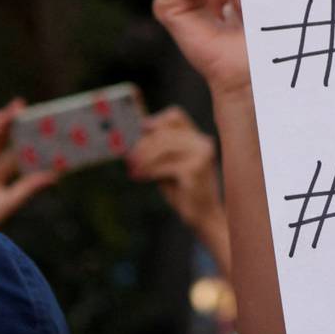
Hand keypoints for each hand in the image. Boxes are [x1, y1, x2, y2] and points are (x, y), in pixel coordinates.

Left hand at [127, 106, 220, 230]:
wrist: (205, 217)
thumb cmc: (185, 192)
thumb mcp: (170, 166)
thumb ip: (159, 150)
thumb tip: (136, 136)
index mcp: (198, 139)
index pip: (176, 116)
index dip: (157, 120)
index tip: (142, 129)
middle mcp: (203, 142)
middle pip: (165, 133)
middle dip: (143, 145)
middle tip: (129, 158)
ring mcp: (201, 154)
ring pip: (163, 147)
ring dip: (144, 158)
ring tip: (133, 169)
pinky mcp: (195, 169)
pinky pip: (165, 165)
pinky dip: (150, 171)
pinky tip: (141, 177)